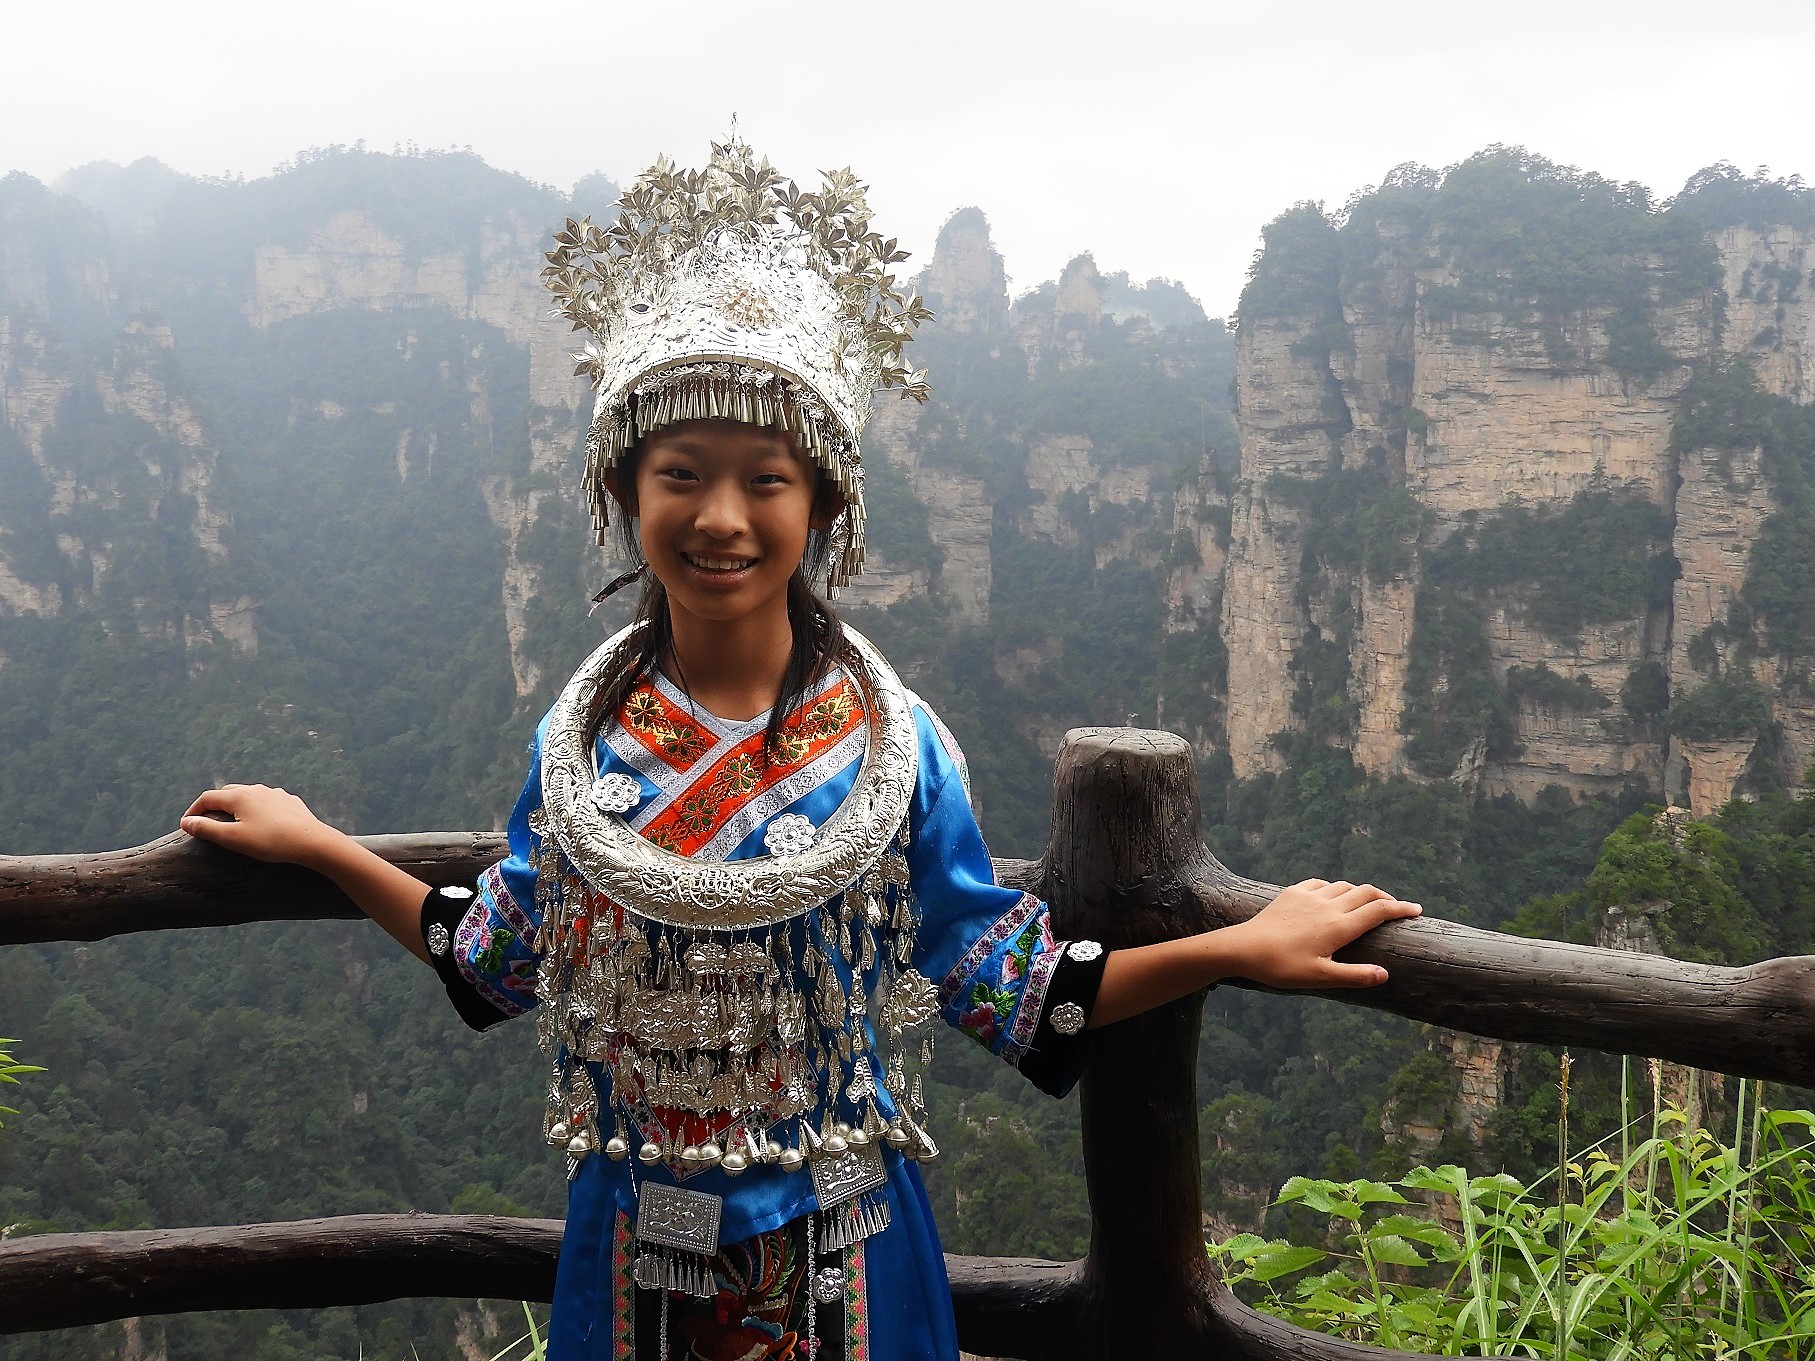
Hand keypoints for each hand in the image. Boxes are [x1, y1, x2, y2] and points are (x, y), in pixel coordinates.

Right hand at [179, 785, 344, 868]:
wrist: (312, 842)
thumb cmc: (270, 842)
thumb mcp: (233, 839)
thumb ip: (207, 829)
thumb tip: (186, 822)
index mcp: (240, 796)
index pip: (208, 797)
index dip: (194, 810)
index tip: (186, 824)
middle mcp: (257, 790)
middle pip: (228, 792)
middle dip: (214, 805)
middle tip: (206, 820)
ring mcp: (276, 794)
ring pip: (250, 795)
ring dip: (236, 805)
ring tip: (232, 820)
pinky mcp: (291, 802)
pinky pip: (268, 802)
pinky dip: (257, 809)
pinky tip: (261, 820)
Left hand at [1226, 879, 1421, 989]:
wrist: (1243, 948)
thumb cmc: (1282, 967)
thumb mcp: (1320, 977)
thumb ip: (1355, 976)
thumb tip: (1385, 974)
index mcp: (1339, 926)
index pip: (1379, 911)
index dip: (1401, 908)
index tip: (1416, 910)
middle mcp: (1328, 905)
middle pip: (1366, 892)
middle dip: (1386, 897)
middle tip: (1397, 907)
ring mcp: (1309, 896)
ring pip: (1344, 885)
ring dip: (1361, 892)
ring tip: (1367, 903)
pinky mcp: (1292, 892)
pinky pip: (1321, 883)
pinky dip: (1335, 888)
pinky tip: (1332, 896)